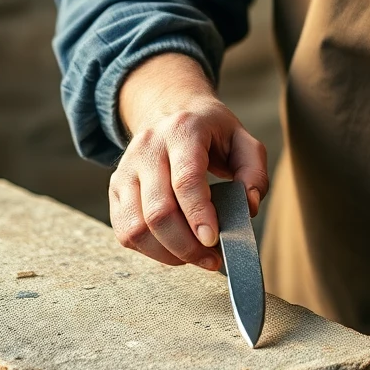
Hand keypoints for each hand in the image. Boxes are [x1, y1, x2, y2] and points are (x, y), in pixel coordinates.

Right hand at [109, 53, 268, 271]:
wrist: (170, 110)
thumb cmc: (211, 132)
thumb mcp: (243, 141)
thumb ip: (254, 173)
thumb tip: (248, 208)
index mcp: (183, 131)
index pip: (186, 179)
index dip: (199, 215)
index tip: (212, 241)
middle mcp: (148, 147)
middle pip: (159, 210)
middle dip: (186, 245)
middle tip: (211, 259)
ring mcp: (126, 168)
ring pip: (136, 226)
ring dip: (167, 253)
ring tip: (193, 256)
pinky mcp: (116, 187)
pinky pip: (125, 231)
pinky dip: (149, 250)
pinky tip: (173, 250)